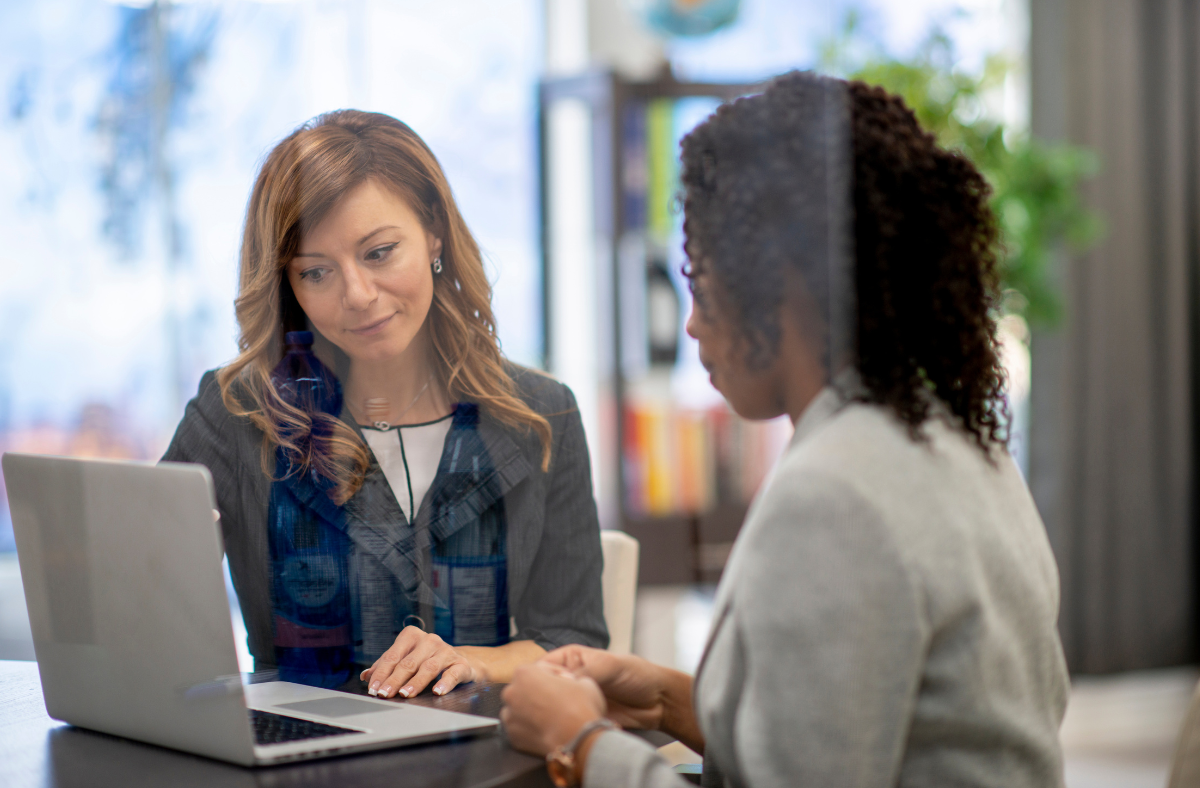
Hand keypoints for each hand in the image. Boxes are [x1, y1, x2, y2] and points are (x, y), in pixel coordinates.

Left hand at [359, 626, 481, 697]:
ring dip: (415, 682)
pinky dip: (445, 683)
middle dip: (394, 680)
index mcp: (411, 636)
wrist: (459, 661)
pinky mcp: (460, 663)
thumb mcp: (405, 659)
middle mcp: (429, 640)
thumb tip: (365, 676)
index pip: (392, 656)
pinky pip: (452, 673)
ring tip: (405, 694)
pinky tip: (437, 691)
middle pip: (408, 663)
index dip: (381, 673)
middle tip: (384, 694)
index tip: (373, 688)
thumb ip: (386, 666)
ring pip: (428, 667)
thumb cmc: (426, 660)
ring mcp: (446, 651)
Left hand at [501, 662, 606, 756]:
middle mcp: (511, 693)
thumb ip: (569, 678)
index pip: (540, 669)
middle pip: (526, 688)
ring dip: (532, 710)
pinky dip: (531, 728)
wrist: (577, 739)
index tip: (568, 682)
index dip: (557, 675)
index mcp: (524, 673)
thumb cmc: (580, 706)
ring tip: (552, 716)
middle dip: (540, 691)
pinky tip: (547, 729)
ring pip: (520, 709)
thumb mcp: (583, 680)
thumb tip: (569, 684)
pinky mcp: (513, 737)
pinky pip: (521, 728)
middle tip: (559, 700)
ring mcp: (510, 717)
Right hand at [541, 645, 667, 730]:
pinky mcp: (582, 718)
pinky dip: (568, 727)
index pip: (542, 667)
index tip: (540, 690)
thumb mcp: (610, 666)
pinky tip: (572, 728)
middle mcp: (570, 678)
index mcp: (571, 659)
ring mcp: (575, 700)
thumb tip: (562, 684)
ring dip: (556, 716)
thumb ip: (585, 672)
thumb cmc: (637, 675)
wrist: (658, 702)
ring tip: (562, 720)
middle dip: (545, 700)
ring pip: (553, 709)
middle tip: (550, 709)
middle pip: (544, 690)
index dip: (538, 678)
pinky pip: (567, 724)